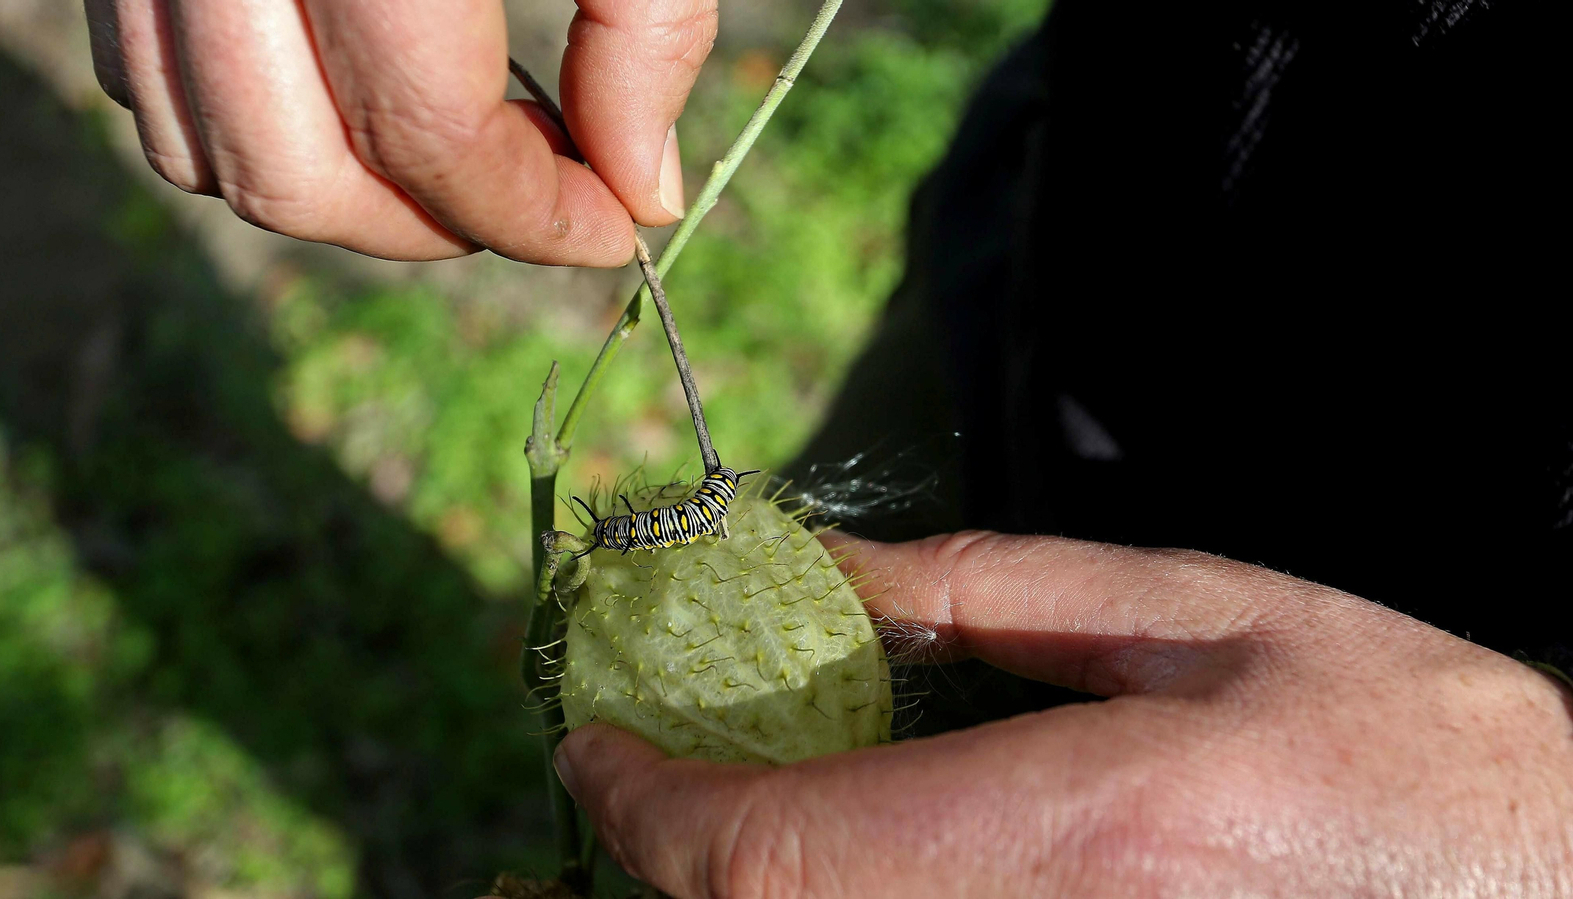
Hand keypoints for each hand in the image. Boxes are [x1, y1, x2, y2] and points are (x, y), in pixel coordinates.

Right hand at [83, 0, 713, 262]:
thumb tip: (645, 194)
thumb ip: (647, 31)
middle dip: (427, 230)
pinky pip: (144, 76)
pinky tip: (348, 104)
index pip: (429, 133)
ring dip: (334, 195)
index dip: (535, 212)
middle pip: (291, 174)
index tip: (614, 228)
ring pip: (198, 145)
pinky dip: (241, 128)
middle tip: (529, 208)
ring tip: (452, 152)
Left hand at [554, 532, 1572, 896]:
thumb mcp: (1205, 619)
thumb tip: (828, 577)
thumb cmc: (1403, 741)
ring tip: (713, 804)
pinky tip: (830, 849)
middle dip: (670, 854)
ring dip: (736, 885)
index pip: (778, 852)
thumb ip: (997, 599)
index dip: (649, 805)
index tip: (592, 745)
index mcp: (1089, 827)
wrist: (1540, 878)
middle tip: (634, 770)